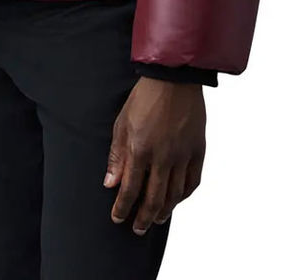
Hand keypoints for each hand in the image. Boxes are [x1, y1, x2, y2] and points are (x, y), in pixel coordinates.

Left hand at [104, 76, 206, 234]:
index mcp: (141, 149)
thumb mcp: (122, 123)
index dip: (123, 208)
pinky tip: (177, 200)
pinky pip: (193, 181)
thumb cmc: (144, 97)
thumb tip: (110, 183)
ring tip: (156, 219)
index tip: (118, 218)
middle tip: (137, 228)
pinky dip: (184, 195)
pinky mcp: (198, 150)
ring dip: (164, 211)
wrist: (174, 78)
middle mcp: (163, 157)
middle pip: (153, 199)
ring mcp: (182, 155)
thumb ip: (117, 156)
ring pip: (174, 195)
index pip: (130, 189)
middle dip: (143, 217)